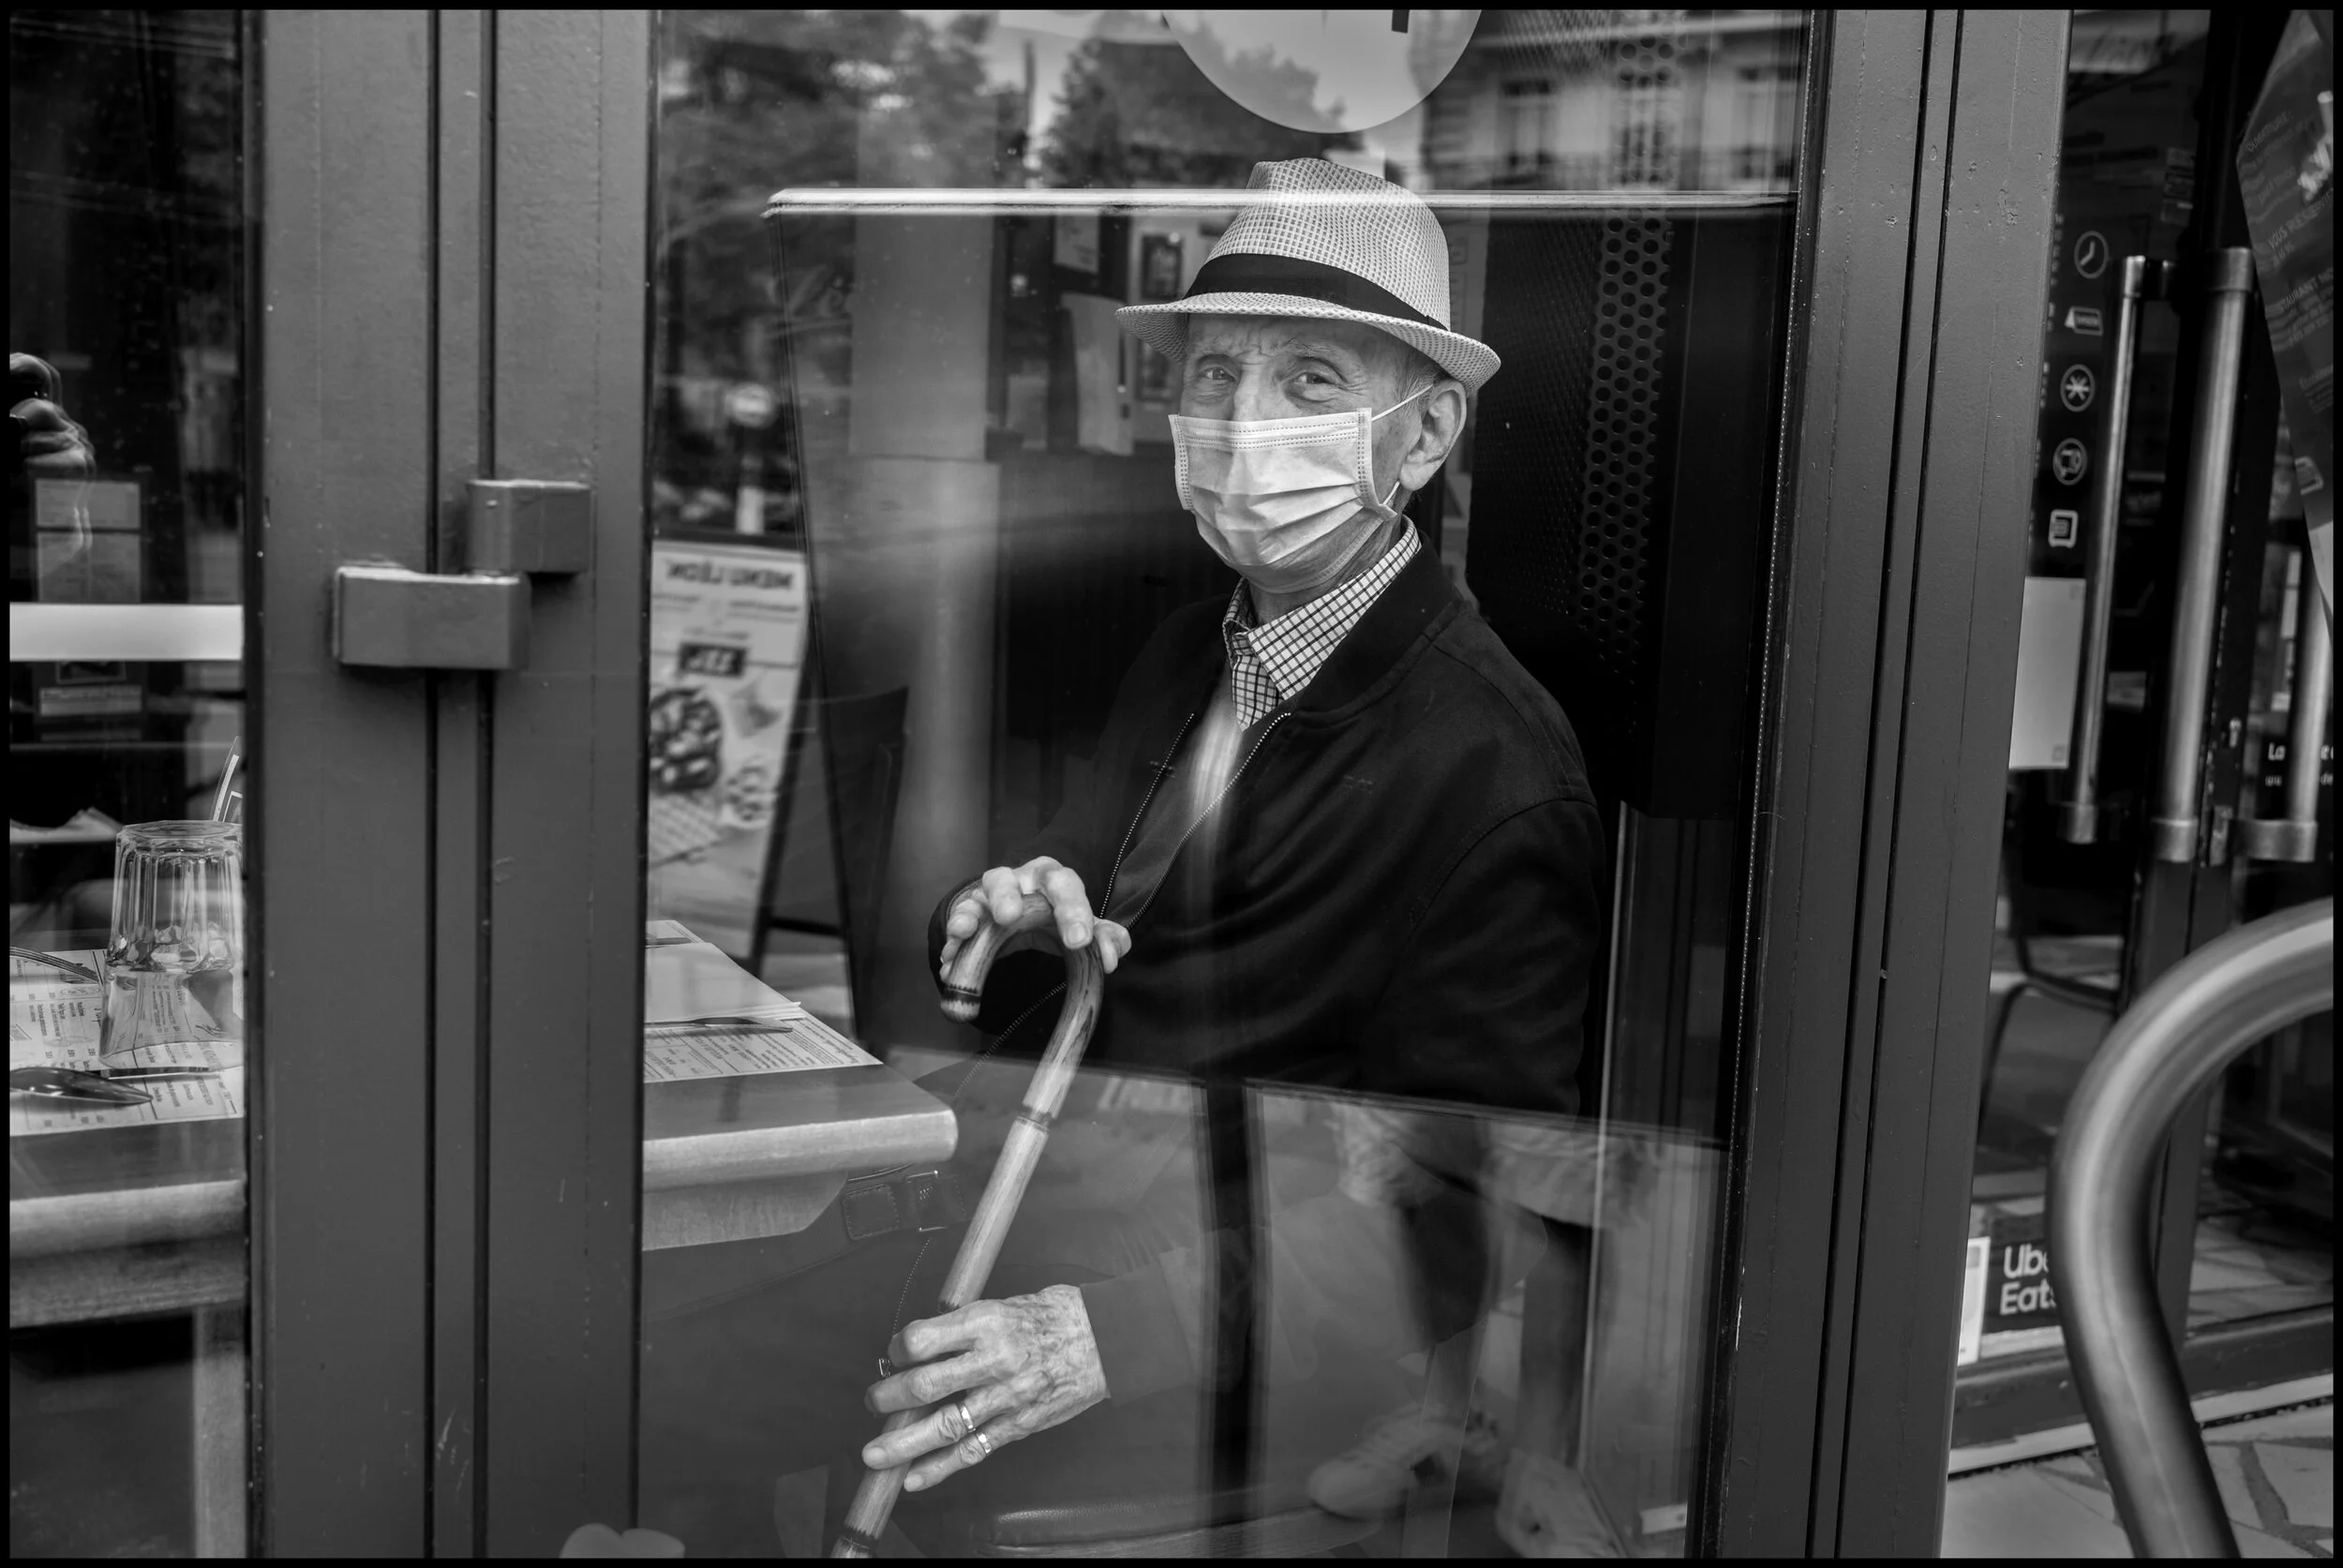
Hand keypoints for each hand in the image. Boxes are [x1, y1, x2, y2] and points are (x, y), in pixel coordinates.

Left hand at [860, 1285, 1107, 1492]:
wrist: (1106, 1338)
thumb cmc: (1056, 1315)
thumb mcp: (1005, 1303)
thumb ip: (966, 1325)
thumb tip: (925, 1344)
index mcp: (985, 1322)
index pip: (923, 1339)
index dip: (898, 1349)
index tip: (894, 1354)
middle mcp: (992, 1360)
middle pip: (925, 1385)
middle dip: (888, 1398)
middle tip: (873, 1402)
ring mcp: (1005, 1397)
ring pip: (944, 1426)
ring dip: (903, 1444)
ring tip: (875, 1456)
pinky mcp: (1018, 1425)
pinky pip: (973, 1450)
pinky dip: (941, 1467)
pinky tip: (915, 1478)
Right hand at [939, 857, 1130, 978]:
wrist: (1028, 915)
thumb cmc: (1058, 918)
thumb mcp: (1084, 928)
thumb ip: (1104, 939)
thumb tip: (1110, 958)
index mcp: (1055, 880)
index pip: (1066, 887)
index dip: (1073, 911)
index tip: (1079, 941)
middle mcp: (1020, 880)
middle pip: (1010, 879)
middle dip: (1007, 896)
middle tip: (1007, 917)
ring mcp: (992, 893)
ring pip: (975, 897)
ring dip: (970, 912)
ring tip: (963, 932)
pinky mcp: (972, 910)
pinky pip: (960, 921)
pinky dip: (954, 940)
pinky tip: (949, 961)